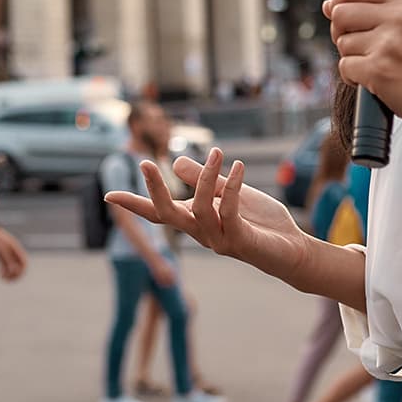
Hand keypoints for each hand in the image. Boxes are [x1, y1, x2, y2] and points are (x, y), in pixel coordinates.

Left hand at [0, 226, 27, 281]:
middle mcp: (13, 253)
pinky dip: (4, 273)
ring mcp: (6, 255)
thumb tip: (13, 271)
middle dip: (15, 275)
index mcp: (16, 249)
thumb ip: (8, 259)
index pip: (24, 263)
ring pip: (12, 269)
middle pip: (19, 268)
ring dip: (9, 275)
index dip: (22, 271)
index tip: (13, 274)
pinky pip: (5, 268)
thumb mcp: (1, 249)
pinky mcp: (0, 257)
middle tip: (7, 279)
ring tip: (2, 277)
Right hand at [106, 148, 311, 284]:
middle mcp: (201, 233)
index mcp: (195, 220)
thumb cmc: (260, 221)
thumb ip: (205, 180)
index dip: (135, 204)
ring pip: (200, 208)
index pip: (159, 213)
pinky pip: (229, 212)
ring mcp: (219, 240)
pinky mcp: (240, 241)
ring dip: (206, 177)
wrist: (292, 249)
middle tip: (145, 162)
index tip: (109, 195)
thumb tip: (176, 162)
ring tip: (218, 152)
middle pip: (168, 215)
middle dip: (155, 190)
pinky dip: (232, 187)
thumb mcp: (229, 193)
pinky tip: (238, 167)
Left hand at [324, 0, 401, 133]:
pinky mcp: (379, 68)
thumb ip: (373, 8)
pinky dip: (354, 77)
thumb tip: (329, 5)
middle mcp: (400, 14)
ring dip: (353, 57)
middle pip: (340, 12)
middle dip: (342, 31)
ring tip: (379, 64)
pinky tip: (376, 80)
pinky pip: (344, 66)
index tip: (350, 19)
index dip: (341, 2)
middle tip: (363, 46)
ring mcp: (389, 42)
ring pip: (341, 41)